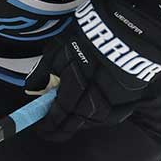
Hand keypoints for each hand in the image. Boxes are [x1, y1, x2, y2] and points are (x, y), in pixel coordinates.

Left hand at [31, 0, 160, 140]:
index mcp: (75, 90)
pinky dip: (98, 117)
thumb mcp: (58, 50)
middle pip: (76, 124)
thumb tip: (32, 88)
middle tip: (53, 129)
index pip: (58, 118)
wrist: (128, 31)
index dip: (48, 127)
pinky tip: (92, 113)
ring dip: (80, 122)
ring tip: (70, 120)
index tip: (42, 129)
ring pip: (93, 122)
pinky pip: (110, 116)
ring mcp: (114, 103)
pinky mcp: (128, 100)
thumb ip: (42, 72)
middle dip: (62, 128)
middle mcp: (94, 102)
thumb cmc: (89, 39)